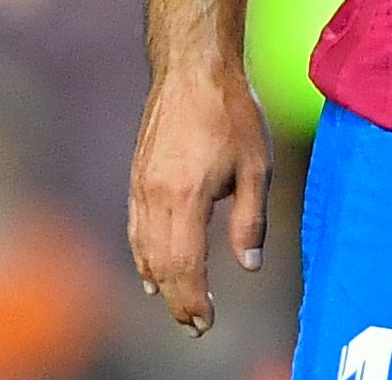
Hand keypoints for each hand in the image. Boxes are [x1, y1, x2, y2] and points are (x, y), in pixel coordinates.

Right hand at [127, 65, 269, 336]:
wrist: (193, 66)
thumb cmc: (231, 111)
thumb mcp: (256, 167)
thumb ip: (250, 221)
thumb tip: (248, 266)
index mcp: (186, 196)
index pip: (184, 265)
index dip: (193, 299)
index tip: (206, 322)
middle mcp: (155, 194)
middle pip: (159, 264)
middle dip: (176, 299)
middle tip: (195, 325)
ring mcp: (141, 183)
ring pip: (142, 247)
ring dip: (158, 281)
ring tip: (175, 305)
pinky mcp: (137, 173)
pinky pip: (134, 226)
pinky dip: (142, 254)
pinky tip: (150, 270)